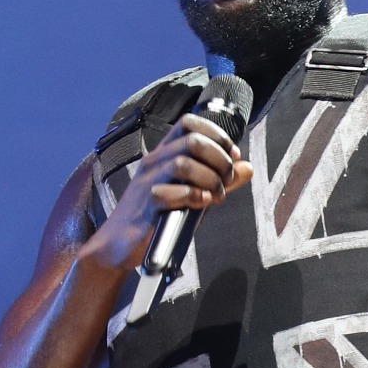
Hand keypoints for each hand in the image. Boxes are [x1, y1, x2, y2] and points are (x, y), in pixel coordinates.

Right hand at [86, 114, 251, 270]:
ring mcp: (148, 182)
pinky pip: (173, 192)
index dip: (217, 134)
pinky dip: (195, 197)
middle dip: (219, 159)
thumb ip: (220, 180)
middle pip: (192, 141)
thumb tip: (247, 167)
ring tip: (216, 195)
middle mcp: (154, 162)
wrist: (119, 244)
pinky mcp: (147, 205)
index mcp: (164, 154)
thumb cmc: (160, 216)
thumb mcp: (195, 193)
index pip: (189, 123)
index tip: (232, 155)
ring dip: (210, 179)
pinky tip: (201, 204)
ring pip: (183, 163)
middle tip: (226, 180)